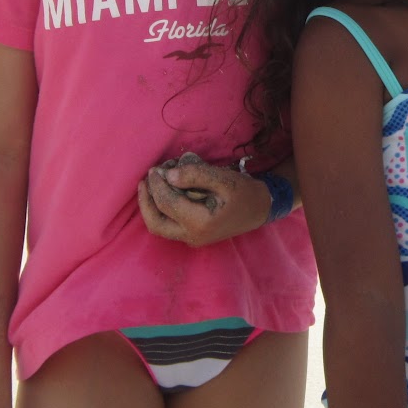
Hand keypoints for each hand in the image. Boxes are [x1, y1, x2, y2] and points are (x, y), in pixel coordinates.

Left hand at [137, 152, 271, 246]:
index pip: (168, 203)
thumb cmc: (245, 193)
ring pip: (159, 227)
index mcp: (200, 223)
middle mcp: (192, 236)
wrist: (260, 209)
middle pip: (156, 223)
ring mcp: (192, 239)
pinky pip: (168, 225)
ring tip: (149, 185)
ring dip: (150, 207)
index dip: (158, 184)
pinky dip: (160, 210)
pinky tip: (162, 193)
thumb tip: (168, 175)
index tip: (156, 168)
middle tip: (146, 179)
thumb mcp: (223, 179)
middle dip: (146, 200)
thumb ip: (195, 175)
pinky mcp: (192, 235)